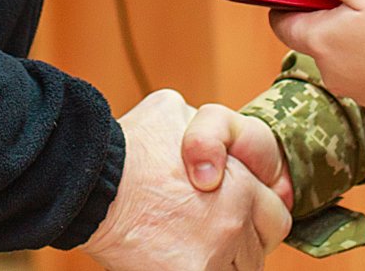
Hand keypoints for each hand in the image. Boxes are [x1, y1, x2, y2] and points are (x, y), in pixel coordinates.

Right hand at [84, 90, 288, 270]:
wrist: (89, 184)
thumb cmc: (128, 147)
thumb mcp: (171, 110)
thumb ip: (204, 128)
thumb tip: (211, 139)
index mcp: (241, 185)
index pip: (275, 216)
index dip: (256, 216)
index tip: (237, 220)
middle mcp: (234, 223)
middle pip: (259, 249)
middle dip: (243, 244)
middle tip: (214, 238)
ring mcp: (213, 256)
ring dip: (222, 262)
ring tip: (192, 249)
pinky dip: (200, 269)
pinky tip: (176, 261)